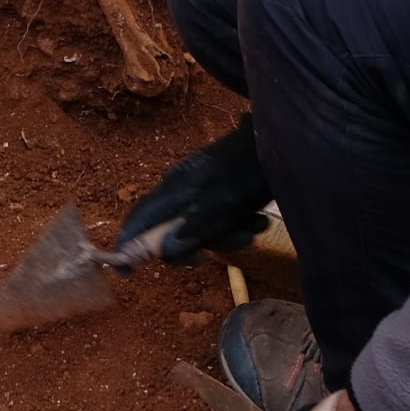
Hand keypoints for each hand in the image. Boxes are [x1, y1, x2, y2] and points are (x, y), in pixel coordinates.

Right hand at [120, 129, 272, 262]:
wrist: (284, 139)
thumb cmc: (254, 168)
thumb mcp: (228, 200)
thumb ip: (196, 224)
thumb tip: (166, 250)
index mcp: (176, 188)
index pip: (138, 218)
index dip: (127, 244)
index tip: (125, 272)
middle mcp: (181, 189)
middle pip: (170, 230)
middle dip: (193, 246)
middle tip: (208, 258)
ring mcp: (201, 189)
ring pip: (200, 228)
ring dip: (226, 236)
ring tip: (254, 227)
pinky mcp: (220, 191)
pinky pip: (219, 219)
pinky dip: (237, 225)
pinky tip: (258, 219)